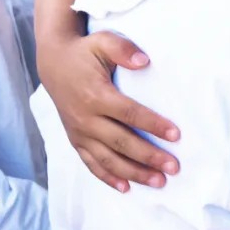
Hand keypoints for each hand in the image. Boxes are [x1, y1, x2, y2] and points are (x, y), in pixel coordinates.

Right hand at [39, 30, 180, 192]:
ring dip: (134, 173)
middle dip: (149, 157)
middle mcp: (86, 118)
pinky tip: (126, 188)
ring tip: (159, 182)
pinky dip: (108, 178)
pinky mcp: (75, 140)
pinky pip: (91, 163)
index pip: (130, 114)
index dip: (153, 125)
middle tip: (174, 167)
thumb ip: (123, 49)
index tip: (176, 135)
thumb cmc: (84, 51)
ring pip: (108, 159)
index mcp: (96, 95)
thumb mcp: (103, 41)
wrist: (52, 63)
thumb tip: (144, 61)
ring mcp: (79, 132)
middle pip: (122, 142)